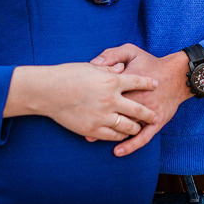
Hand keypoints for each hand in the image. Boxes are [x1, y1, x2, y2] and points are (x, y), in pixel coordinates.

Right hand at [4, 63, 158, 141]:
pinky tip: (123, 135)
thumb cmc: (68, 75)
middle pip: (138, 109)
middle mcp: (110, 99)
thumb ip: (109, 68)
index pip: (137, 82)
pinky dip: (120, 136)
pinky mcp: (93, 129)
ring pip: (128, 126)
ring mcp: (102, 116)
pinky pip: (113, 135)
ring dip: (136, 127)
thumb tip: (122, 69)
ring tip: (139, 127)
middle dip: (149, 113)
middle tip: (155, 115)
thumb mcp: (91, 67)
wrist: (48, 91)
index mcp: (111, 81)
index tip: (155, 84)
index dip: (148, 83)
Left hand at [91, 44, 191, 156]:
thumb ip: (112, 55)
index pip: (109, 90)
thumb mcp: (131, 51)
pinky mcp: (157, 122)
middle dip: (98, 118)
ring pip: (127, 126)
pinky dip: (130, 145)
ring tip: (92, 137)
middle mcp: (139, 98)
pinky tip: (118, 151)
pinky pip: (143, 137)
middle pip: (116, 111)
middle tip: (80, 122)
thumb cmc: (151, 63)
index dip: (94, 97)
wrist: (177, 75)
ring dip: (110, 133)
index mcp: (130, 81)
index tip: (78, 102)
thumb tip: (93, 63)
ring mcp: (149, 112)